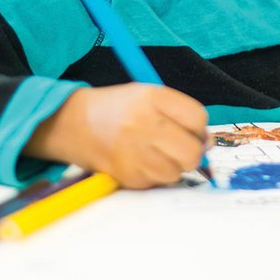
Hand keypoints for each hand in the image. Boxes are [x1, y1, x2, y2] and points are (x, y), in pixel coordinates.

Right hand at [26, 84, 208, 188]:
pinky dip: (154, 175)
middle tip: (181, 149)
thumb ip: (179, 113)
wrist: (73, 123)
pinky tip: (140, 161)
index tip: (193, 132)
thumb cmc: (118, 110)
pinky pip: (157, 182)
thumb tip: (207, 142)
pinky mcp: (126, 174)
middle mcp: (144, 123)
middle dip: (193, 153)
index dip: (200, 129)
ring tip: (154, 153)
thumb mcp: (147, 96)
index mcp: (152, 97)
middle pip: (192, 151)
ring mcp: (134, 150)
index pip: (197, 118)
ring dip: (172, 166)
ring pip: (177, 171)